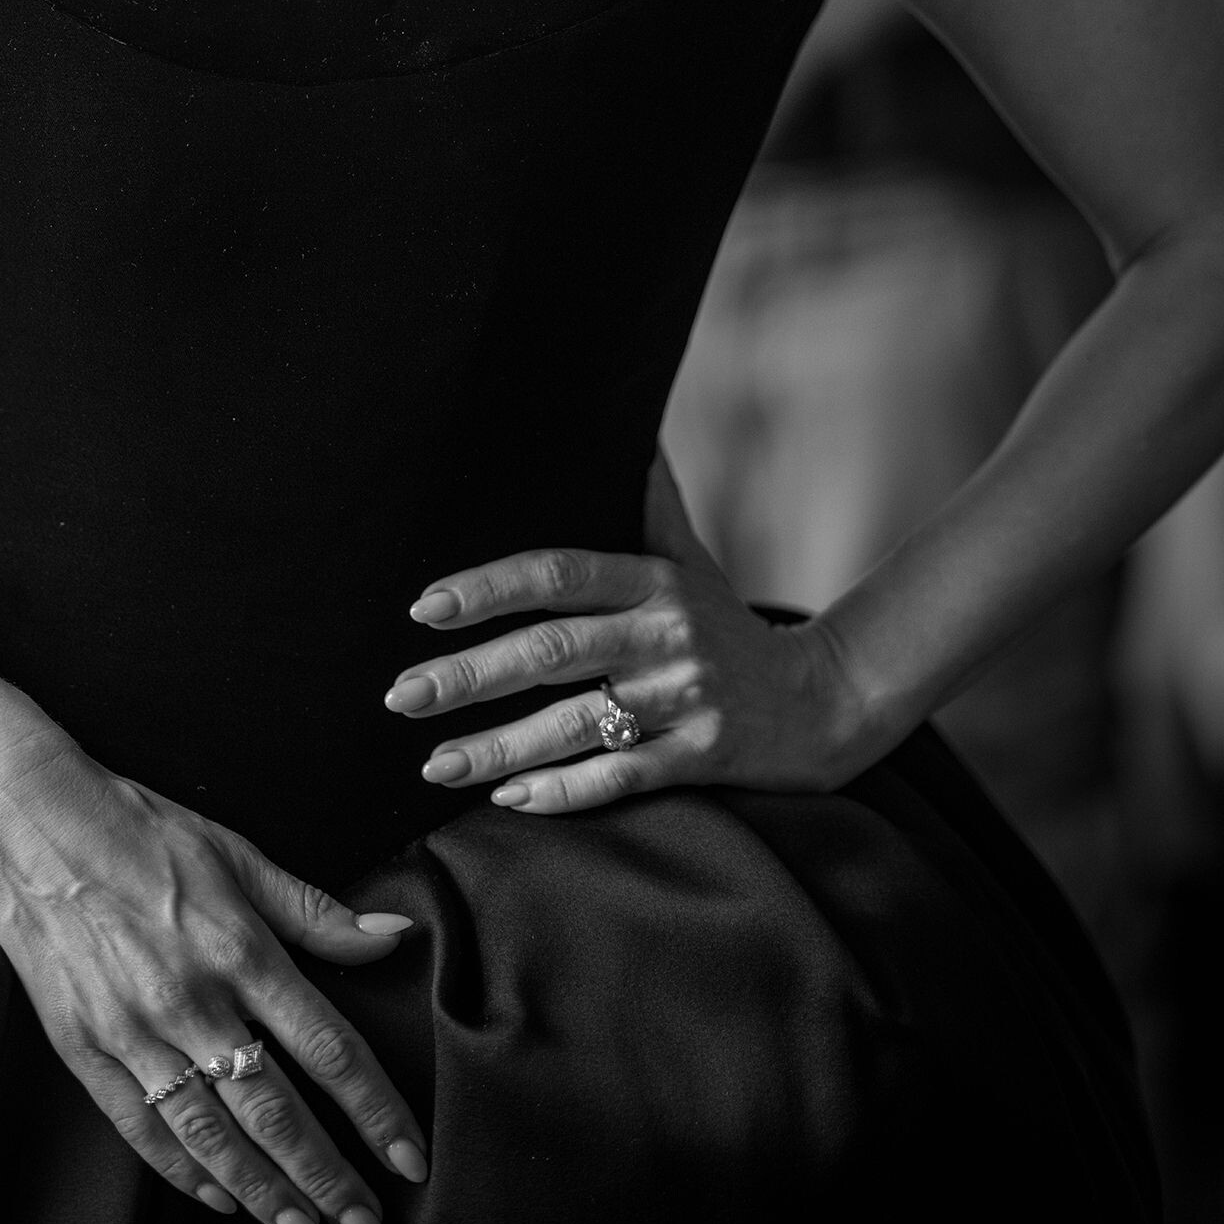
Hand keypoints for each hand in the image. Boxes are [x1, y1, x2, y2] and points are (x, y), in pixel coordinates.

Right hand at [0, 727, 427, 1223]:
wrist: (29, 819)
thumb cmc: (140, 828)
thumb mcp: (237, 853)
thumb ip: (315, 911)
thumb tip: (392, 935)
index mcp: (239, 948)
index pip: (329, 1049)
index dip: (376, 1111)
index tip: (410, 1155)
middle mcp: (191, 1001)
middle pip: (275, 1112)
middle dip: (328, 1178)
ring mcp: (133, 1032)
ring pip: (212, 1136)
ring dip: (266, 1193)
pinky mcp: (83, 1048)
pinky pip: (143, 1129)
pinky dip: (185, 1171)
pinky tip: (221, 1198)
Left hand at [382, 455, 875, 811]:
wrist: (823, 700)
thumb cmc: (729, 623)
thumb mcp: (690, 556)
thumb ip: (649, 499)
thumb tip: (625, 425)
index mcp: (652, 580)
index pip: (558, 574)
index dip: (489, 588)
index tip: (424, 606)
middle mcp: (664, 634)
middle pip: (553, 652)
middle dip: (470, 675)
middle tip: (400, 693)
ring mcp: (684, 698)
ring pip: (577, 724)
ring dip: (498, 746)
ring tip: (433, 763)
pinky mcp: (702, 757)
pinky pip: (622, 777)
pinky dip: (565, 791)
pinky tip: (509, 798)